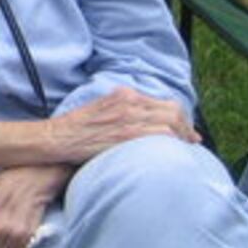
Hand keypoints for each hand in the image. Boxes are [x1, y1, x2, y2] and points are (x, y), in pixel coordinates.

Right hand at [45, 87, 198, 164]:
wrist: (55, 138)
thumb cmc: (73, 129)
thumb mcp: (99, 109)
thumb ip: (121, 111)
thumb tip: (142, 124)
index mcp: (123, 94)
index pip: (161, 102)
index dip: (179, 116)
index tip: (186, 130)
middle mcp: (129, 102)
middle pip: (172, 110)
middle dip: (187, 126)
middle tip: (192, 140)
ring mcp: (129, 117)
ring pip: (171, 122)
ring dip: (183, 136)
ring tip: (186, 149)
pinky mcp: (127, 134)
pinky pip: (161, 135)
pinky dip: (173, 143)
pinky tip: (175, 153)